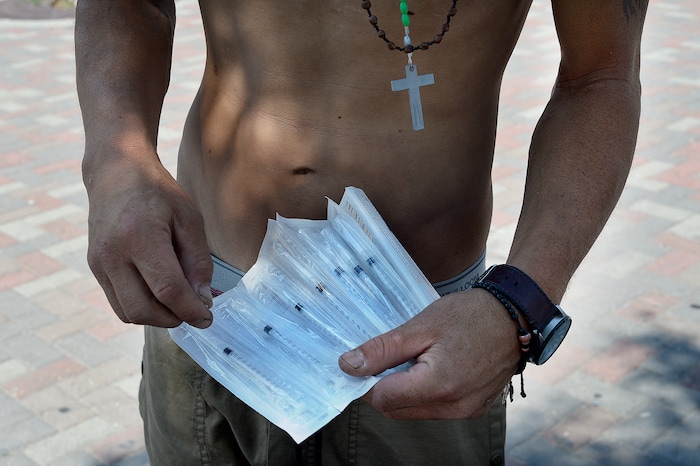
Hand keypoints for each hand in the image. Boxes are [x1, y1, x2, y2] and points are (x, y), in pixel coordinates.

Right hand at [84, 149, 213, 327]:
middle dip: (174, 318)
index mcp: (140, 236)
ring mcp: (99, 263)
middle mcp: (113, 253)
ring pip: (128, 313)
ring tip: (178, 303)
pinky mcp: (95, 268)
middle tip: (195, 311)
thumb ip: (198, 261)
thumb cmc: (158, 192)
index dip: (190, 310)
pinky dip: (142, 308)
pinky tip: (160, 295)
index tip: (208, 318)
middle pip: (144, 309)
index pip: (167, 289)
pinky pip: (119, 303)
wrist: (116, 172)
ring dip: (158, 317)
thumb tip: (201, 299)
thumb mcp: (190, 219)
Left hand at [339, 288, 520, 418]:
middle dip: (383, 386)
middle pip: (396, 410)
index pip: (383, 399)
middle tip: (390, 355)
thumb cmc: (470, 315)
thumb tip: (348, 366)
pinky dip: (423, 393)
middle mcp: (454, 407)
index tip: (365, 360)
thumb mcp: (421, 326)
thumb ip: (383, 350)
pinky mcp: (473, 410)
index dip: (366, 381)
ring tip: (415, 357)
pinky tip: (431, 366)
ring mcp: (465, 412)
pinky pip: (434, 409)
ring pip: (413, 412)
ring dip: (403, 391)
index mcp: (439, 385)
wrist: (515, 317)